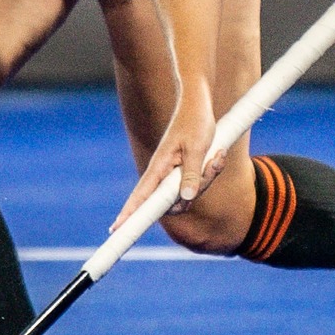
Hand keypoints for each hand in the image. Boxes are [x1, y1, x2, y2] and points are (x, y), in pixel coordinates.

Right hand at [112, 94, 217, 230]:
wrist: (198, 103)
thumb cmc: (195, 122)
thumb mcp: (197, 148)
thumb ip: (192, 173)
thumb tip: (186, 198)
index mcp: (159, 167)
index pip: (140, 196)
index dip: (128, 214)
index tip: (116, 230)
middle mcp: (163, 174)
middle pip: (173, 203)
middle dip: (196, 192)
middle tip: (211, 165)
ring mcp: (173, 174)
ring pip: (189, 194)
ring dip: (207, 178)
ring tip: (216, 154)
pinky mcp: (184, 172)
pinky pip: (198, 184)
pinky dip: (211, 172)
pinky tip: (218, 154)